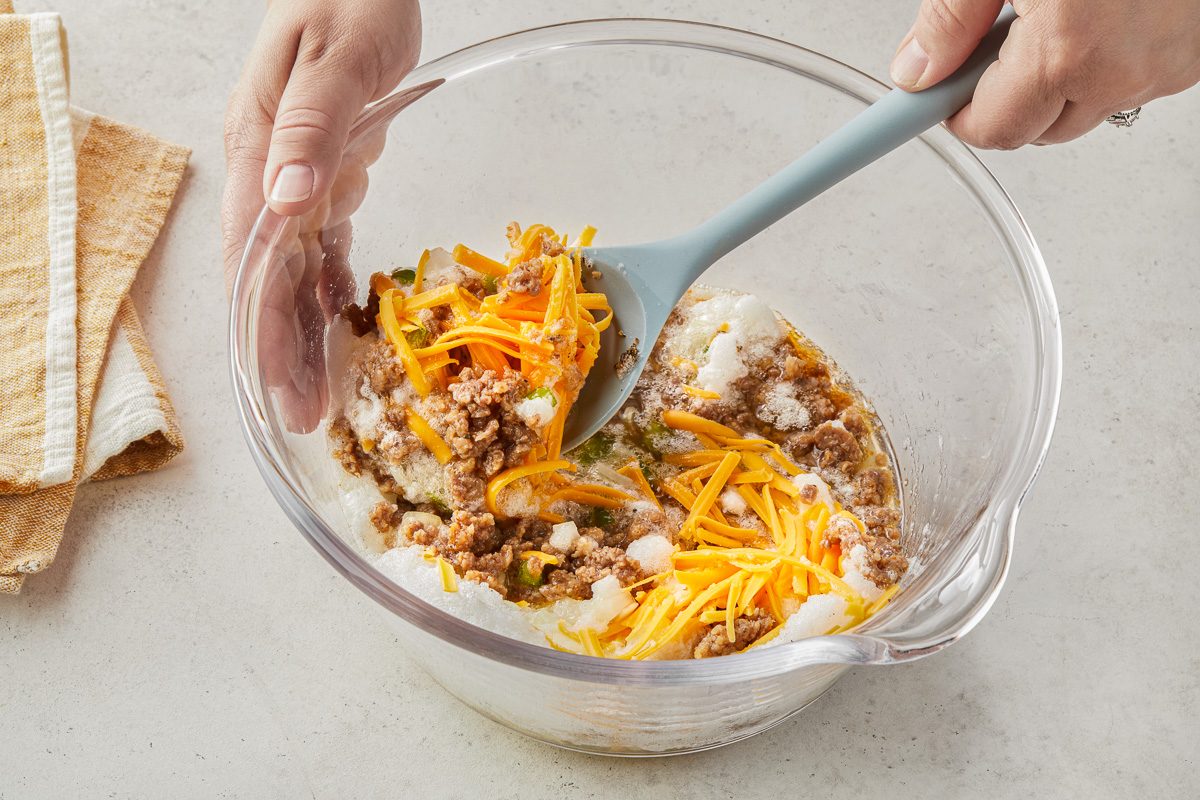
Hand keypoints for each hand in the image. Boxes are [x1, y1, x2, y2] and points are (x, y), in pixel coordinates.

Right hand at [223, 0, 420, 431]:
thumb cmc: (350, 0)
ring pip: (292, 269)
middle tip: (303, 415)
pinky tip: (338, 322)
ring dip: (304, 331)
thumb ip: (313, 128)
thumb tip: (288, 200)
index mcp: (258, 146)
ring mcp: (293, 173)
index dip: (262, 325)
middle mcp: (267, 170)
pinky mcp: (326, 170)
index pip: (252, 256)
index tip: (275, 384)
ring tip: (319, 393)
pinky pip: (321, 242)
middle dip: (281, 348)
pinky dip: (328, 284)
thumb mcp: (337, 59)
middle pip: (266, 276)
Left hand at [890, 0, 1199, 147]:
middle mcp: (1122, 72)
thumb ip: (951, 18)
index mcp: (1068, 52)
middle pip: (1035, 128)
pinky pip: (1130, 80)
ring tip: (1054, 10)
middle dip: (1003, 96)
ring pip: (1084, 108)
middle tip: (993, 37)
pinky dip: (1105, 59)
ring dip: (1056, 79)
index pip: (990, 130)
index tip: (929, 101)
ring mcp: (1166, 69)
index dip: (954, 111)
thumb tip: (916, 71)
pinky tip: (1099, 10)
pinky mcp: (1193, 57)